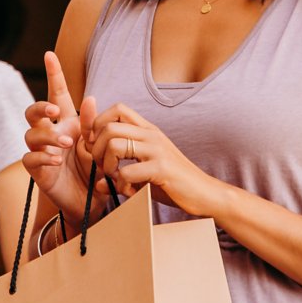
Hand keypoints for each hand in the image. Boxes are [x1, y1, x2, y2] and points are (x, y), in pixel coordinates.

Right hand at [23, 50, 96, 217]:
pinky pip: (30, 158)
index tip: (50, 54)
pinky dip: (42, 157)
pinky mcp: (37, 170)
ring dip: (47, 136)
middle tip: (54, 110)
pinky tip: (56, 160)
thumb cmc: (94, 169)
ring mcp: (41, 151)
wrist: (91, 200)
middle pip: (33, 111)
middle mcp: (50, 133)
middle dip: (40, 107)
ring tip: (66, 144)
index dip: (53, 74)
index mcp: (66, 121)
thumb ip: (91, 123)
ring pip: (31, 134)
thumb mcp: (97, 144)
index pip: (57, 94)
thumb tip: (89, 98)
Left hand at [89, 104, 227, 219]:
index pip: (117, 109)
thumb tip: (97, 184)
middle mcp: (152, 135)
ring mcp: (157, 150)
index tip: (97, 147)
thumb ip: (121, 172)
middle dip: (96, 150)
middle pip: (108, 127)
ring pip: (114, 145)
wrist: (204, 193)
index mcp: (148, 130)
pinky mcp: (161, 168)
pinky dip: (122, 185)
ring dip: (107, 166)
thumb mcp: (145, 170)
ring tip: (116, 179)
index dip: (98, 125)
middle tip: (105, 169)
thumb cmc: (173, 182)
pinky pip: (126, 172)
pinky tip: (131, 191)